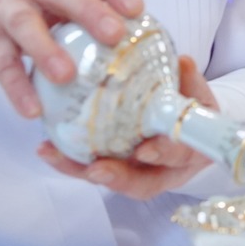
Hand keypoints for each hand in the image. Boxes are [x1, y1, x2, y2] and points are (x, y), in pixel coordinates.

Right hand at [0, 0, 143, 119]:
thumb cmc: (33, 7)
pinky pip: (3, 65)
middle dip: (90, 11)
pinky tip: (33, 110)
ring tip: (67, 76)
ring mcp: (5, 10)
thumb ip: (94, 12)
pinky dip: (18, 88)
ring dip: (47, 50)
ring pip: (25, 24)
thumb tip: (145, 48)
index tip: (137, 9)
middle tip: (114, 35)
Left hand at [37, 57, 217, 197]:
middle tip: (95, 170)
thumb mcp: (199, 96)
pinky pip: (93, 168)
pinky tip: (45, 147)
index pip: (178, 158)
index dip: (163, 155)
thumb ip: (191, 82)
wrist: (190, 128)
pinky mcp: (115, 168)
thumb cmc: (195, 110)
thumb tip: (182, 62)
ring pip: (110, 180)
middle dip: (117, 178)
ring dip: (80, 171)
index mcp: (190, 154)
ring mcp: (137, 173)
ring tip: (53, 155)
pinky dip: (69, 161)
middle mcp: (163, 172)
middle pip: (141, 183)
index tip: (145, 151)